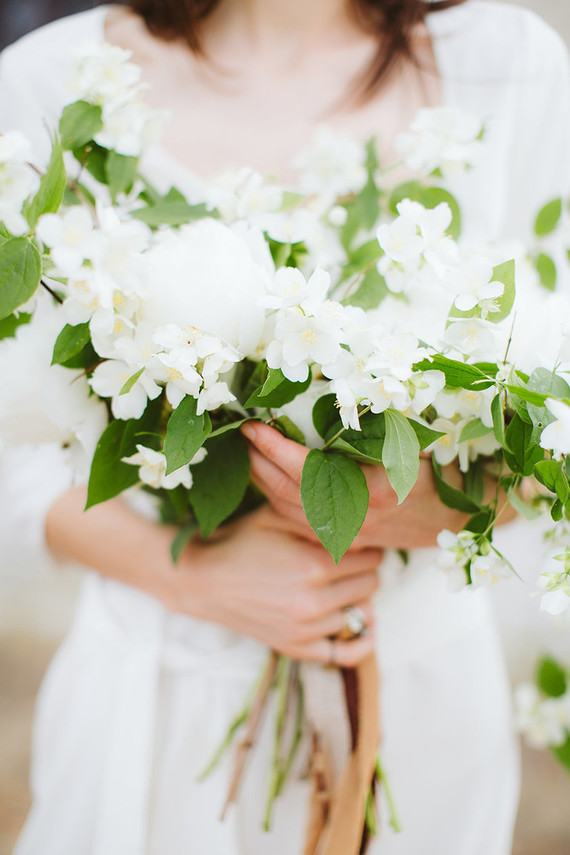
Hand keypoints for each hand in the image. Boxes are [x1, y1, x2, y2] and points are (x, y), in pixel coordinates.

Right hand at [174, 505, 381, 664]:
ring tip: (344, 582)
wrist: (203, 580)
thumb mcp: (277, 515)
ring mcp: (306, 629)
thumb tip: (358, 517)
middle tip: (353, 558)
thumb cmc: (241, 541)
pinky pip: (345, 653)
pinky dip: (361, 641)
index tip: (360, 539)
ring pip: (363, 613)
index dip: (369, 544)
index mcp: (314, 565)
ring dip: (358, 596)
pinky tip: (364, 627)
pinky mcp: (296, 648)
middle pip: (371, 583)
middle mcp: (314, 601)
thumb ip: (319, 516)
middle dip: (366, 568)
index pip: (371, 556)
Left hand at [242, 421, 468, 550]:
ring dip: (264, 483)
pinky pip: (302, 523)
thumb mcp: (413, 438)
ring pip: (290, 512)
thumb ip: (374, 425)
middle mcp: (355, 514)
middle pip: (287, 493)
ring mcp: (350, 531)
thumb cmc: (440, 465)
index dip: (273, 448)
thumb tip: (330, 391)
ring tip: (251, 455)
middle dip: (258, 462)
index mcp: (370, 486)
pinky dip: (280, 502)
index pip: (305, 470)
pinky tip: (270, 482)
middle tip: (243, 434)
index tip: (252, 426)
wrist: (461, 511)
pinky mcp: (348, 538)